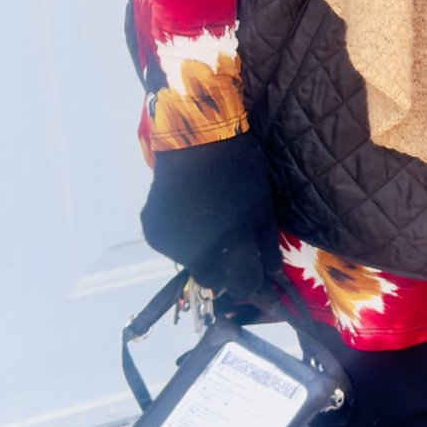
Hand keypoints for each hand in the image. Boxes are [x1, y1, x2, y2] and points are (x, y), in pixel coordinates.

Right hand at [143, 135, 279, 306]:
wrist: (195, 141)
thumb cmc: (240, 172)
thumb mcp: (264, 208)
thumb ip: (267, 246)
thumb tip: (272, 273)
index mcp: (231, 254)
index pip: (245, 285)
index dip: (252, 276)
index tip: (254, 265)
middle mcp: (198, 260)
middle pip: (215, 279)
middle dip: (225, 268)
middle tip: (230, 241)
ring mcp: (172, 248)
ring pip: (192, 263)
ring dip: (202, 252)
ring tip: (207, 220)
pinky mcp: (154, 234)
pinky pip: (172, 247)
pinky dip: (181, 237)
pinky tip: (187, 212)